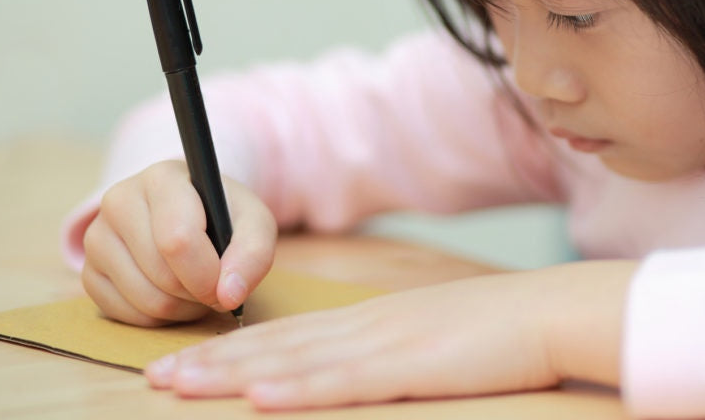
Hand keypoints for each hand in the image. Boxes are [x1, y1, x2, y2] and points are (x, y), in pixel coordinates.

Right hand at [81, 160, 276, 325]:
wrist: (190, 214)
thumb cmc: (223, 215)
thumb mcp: (254, 223)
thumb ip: (253, 254)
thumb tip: (228, 294)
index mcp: (161, 178)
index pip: (177, 240)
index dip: (207, 274)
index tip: (225, 281)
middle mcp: (119, 200)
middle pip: (161, 273)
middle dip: (197, 292)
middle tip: (213, 282)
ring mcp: (97, 236)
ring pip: (144, 298)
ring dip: (181, 308)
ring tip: (194, 287)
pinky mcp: (88, 271)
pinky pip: (123, 314)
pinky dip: (156, 318)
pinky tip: (170, 294)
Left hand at [145, 259, 636, 409]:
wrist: (549, 310)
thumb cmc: (501, 331)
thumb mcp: (435, 336)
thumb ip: (393, 351)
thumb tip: (362, 368)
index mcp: (372, 322)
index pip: (288, 336)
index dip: (231, 350)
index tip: (185, 361)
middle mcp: (366, 327)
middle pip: (276, 345)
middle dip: (212, 362)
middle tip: (155, 375)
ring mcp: (385, 343)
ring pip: (294, 361)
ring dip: (231, 374)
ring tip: (179, 385)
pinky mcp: (411, 365)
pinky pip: (346, 380)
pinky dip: (298, 387)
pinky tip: (259, 394)